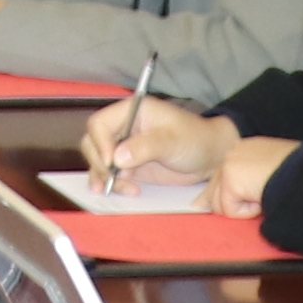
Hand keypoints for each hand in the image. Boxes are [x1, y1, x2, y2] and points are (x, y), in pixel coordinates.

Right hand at [80, 89, 208, 178]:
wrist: (210, 157)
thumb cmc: (194, 140)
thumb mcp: (172, 141)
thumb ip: (145, 147)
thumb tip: (117, 158)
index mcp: (131, 111)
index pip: (100, 124)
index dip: (100, 143)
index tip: (111, 162)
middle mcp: (123, 128)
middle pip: (93, 143)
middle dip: (100, 163)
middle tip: (112, 180)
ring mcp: (124, 148)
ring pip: (98, 162)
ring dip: (104, 177)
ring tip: (122, 189)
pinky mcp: (129, 166)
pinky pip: (111, 175)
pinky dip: (113, 184)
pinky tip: (126, 191)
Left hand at [187, 126, 301, 217]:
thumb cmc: (297, 173)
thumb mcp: (270, 173)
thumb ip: (249, 181)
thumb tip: (235, 198)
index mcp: (245, 150)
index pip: (221, 176)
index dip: (217, 194)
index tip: (205, 203)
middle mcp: (234, 153)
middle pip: (213, 190)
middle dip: (220, 204)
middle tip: (223, 206)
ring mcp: (230, 165)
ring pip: (221, 204)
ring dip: (243, 208)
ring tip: (263, 198)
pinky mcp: (231, 180)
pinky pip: (231, 210)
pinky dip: (248, 212)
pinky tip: (262, 200)